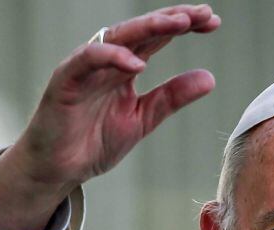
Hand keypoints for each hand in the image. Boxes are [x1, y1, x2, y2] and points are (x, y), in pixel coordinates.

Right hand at [0, 4, 219, 229]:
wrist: (59, 170)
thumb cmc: (94, 142)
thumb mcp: (144, 119)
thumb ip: (172, 97)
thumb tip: (210, 77)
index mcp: (125, 68)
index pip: (158, 38)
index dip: (184, 26)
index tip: (214, 22)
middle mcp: (107, 61)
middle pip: (142, 30)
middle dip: (173, 18)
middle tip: (204, 13)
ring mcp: (85, 68)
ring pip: (118, 37)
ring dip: (149, 27)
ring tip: (179, 23)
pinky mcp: (65, 81)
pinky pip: (87, 60)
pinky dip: (111, 57)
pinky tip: (138, 63)